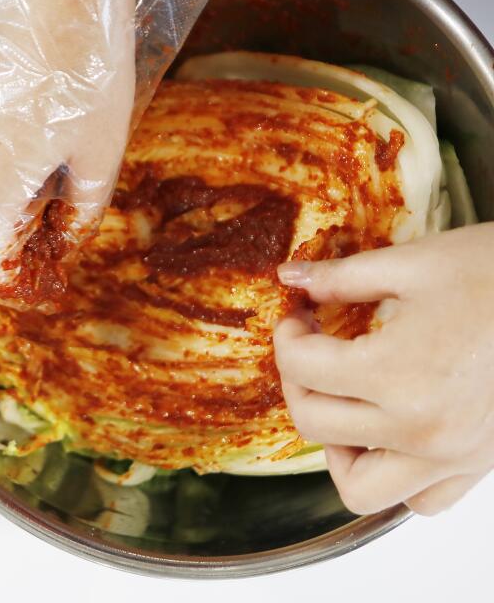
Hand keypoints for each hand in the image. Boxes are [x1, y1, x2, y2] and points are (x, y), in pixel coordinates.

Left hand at [274, 224, 493, 515]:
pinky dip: (394, 475)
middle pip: (314, 422)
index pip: (301, 367)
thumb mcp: (416, 262)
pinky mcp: (479, 467)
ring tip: (343, 399)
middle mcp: (421, 429)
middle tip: (310, 347)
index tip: (298, 314)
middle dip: (297, 379)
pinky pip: (420, 499)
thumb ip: (343, 277)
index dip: (287, 334)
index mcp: (397, 374)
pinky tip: (390, 428)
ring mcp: (453, 457)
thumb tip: (291, 277)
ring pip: (360, 487)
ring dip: (336, 447)